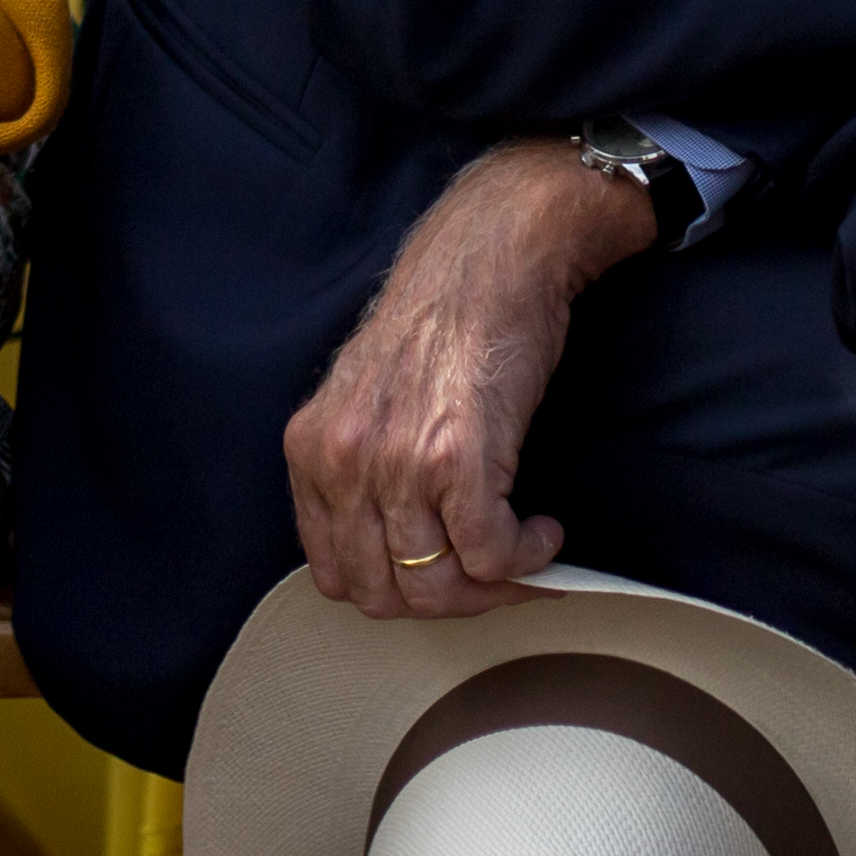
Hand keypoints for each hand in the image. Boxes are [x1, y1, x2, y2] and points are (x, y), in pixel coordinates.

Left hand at [284, 138, 649, 621]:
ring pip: (438, 587)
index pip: (336, 574)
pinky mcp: (458, 460)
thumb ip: (364, 471)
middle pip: (386, 593)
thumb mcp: (368, 399)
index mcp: (312, 449)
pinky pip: (490, 556)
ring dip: (492, 585)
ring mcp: (397, 463)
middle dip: (447, 600)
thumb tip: (404, 556)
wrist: (491, 255)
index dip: (396, 591)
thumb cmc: (444, 319)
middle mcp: (344, 461)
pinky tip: (542, 531)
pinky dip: (526, 559)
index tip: (441, 580)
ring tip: (521, 551)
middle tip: (491, 578)